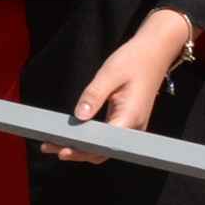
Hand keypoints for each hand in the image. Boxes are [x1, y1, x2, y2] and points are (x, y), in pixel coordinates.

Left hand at [56, 16, 188, 162]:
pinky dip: (90, 140)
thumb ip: (93, 96)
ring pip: (104, 147)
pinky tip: (74, 137)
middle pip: (102, 151)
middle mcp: (134, 128)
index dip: (81, 149)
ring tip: (55, 144)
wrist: (155, 52)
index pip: (102, 144)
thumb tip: (79, 117)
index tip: (61, 149)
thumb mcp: (109, 74)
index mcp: (130, 118)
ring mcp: (133, 128)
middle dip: (76, 152)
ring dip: (81, 148)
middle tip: (49, 146)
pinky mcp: (128, 123)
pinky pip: (108, 139)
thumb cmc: (134, 60)